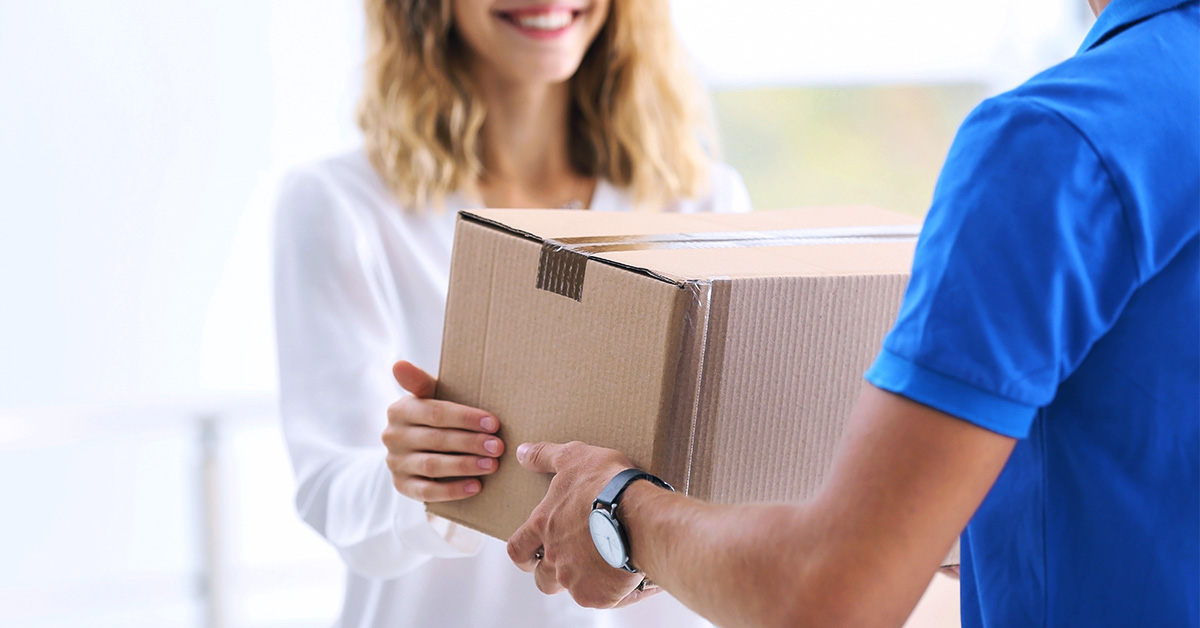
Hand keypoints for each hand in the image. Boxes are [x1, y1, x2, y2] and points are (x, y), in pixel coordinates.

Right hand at [382, 361, 503, 501]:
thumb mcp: (430, 396)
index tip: (493, 423)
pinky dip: (452, 490)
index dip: (465, 418)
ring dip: (464, 466)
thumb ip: (420, 381)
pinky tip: (476, 486)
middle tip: (497, 447)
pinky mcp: (401, 486)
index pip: (434, 413)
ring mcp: (395, 463)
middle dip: (470, 443)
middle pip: (436, 439)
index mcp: (399, 410)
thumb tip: (398, 364)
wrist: (420, 446)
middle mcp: (392, 436)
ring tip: (492, 465)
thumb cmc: (434, 416)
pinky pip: (426, 492)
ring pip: (432, 466)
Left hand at [507, 441, 660, 607]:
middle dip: (553, 573)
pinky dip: (612, 589)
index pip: (517, 548)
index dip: (523, 554)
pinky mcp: (599, 595)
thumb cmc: (606, 483)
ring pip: (571, 589)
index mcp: (544, 526)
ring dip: (583, 580)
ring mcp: (575, 580)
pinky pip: (602, 597)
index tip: (531, 555)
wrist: (638, 515)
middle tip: (574, 560)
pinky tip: (629, 573)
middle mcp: (554, 557)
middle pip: (543, 579)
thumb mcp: (573, 457)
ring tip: (605, 565)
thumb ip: (545, 456)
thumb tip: (521, 452)